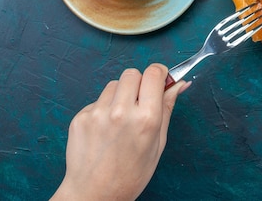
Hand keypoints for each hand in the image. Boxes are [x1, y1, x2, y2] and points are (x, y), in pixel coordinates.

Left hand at [51, 64, 190, 200]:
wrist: (94, 193)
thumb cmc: (130, 173)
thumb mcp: (158, 142)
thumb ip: (167, 108)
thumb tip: (179, 84)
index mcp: (146, 118)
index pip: (154, 73)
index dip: (159, 74)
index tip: (160, 79)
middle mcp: (122, 111)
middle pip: (133, 73)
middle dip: (139, 83)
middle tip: (140, 102)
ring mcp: (98, 113)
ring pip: (114, 84)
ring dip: (120, 94)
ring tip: (121, 119)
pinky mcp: (81, 117)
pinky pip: (98, 99)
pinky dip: (104, 108)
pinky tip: (105, 129)